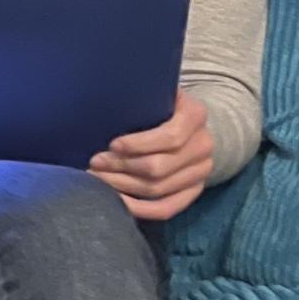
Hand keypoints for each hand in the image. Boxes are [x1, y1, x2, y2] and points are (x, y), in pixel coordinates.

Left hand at [88, 89, 213, 220]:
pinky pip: (166, 209)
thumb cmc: (160, 104)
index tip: (112, 144)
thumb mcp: (156, 90)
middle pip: (159, 167)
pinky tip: (116, 201)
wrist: (187, 124)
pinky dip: (139, 209)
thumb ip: (140, 94)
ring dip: (123, 187)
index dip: (138, 144)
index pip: (170, 137)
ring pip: (158, 190)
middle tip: (94, 163)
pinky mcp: (192, 192)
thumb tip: (100, 96)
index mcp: (196, 115)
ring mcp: (201, 172)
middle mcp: (204, 146)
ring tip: (97, 179)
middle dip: (121, 167)